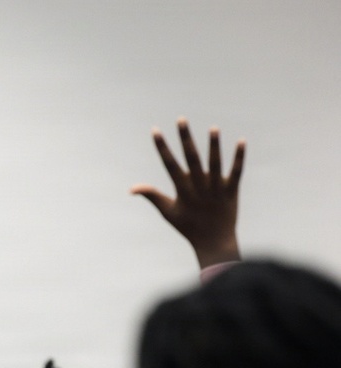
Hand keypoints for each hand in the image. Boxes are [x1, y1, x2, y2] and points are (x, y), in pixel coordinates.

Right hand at [131, 117, 245, 268]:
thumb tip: (132, 188)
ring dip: (213, 146)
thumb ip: (152, 196)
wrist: (213, 242)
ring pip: (215, 163)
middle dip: (185, 138)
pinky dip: (239, 157)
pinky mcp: (231, 191)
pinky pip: (236, 172)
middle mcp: (199, 187)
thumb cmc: (188, 227)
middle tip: (181, 119)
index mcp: (182, 190)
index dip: (162, 147)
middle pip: (191, 158)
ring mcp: (216, 189)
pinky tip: (241, 141)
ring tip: (213, 128)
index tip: (155, 130)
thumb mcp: (167, 212)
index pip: (169, 164)